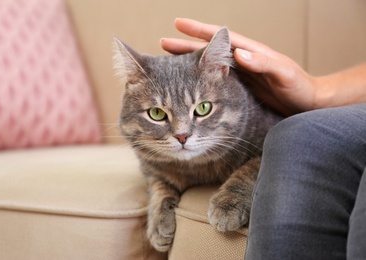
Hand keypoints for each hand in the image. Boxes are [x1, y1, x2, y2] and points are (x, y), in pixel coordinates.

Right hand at [161, 18, 317, 115]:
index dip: (199, 30)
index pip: (219, 38)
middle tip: (163, 43)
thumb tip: (238, 53)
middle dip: (184, 46)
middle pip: (207, 51)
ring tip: (168, 61)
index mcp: (250, 52)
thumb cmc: (299, 87)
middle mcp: (241, 60)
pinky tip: (187, 83)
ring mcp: (238, 74)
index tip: (178, 24)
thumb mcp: (283, 74)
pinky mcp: (238, 88)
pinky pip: (212, 81)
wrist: (307, 103)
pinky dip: (198, 79)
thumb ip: (262, 63)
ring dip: (187, 63)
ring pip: (206, 66)